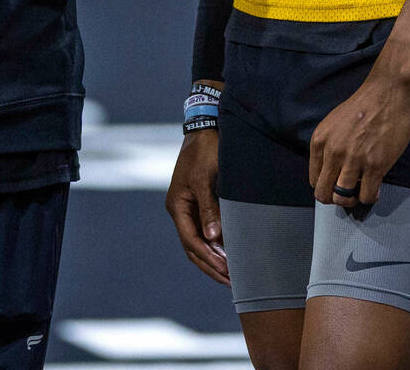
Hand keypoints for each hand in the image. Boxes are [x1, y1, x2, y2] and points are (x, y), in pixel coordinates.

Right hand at [165, 129, 228, 284]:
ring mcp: (190, 207)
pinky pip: (206, 230)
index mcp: (177, 205)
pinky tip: (229, 253)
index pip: (190, 240)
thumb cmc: (204, 151)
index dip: (207, 258)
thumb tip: (212, 237)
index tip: (225, 271)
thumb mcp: (204, 178)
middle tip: (230, 281)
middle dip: (210, 265)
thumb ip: (208, 208)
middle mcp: (181, 209)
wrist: (206, 129)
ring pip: (199, 241)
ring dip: (213, 258)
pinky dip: (216, 245)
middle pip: (193, 246)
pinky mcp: (201, 203)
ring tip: (231, 274)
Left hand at [308, 76, 409, 207]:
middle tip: (348, 195)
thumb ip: (329, 146)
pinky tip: (375, 187)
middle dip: (335, 198)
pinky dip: (370, 197)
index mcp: (320, 140)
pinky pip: (367, 196)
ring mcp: (353, 160)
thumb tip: (331, 172)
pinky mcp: (375, 165)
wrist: (387, 92)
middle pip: (324, 193)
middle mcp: (333, 152)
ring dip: (353, 200)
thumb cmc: (363, 106)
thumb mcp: (334, 124)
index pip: (314, 179)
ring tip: (362, 190)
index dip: (326, 186)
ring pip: (343, 198)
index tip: (337, 185)